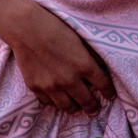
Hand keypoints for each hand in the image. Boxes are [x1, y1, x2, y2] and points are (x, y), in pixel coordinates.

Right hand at [0, 0, 115, 113]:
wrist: (26, 28)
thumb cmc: (56, 27)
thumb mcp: (80, 38)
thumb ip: (91, 55)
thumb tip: (101, 68)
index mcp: (84, 65)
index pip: (103, 84)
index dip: (109, 92)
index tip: (110, 96)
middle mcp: (69, 80)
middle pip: (86, 101)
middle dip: (93, 107)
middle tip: (95, 110)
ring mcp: (51, 86)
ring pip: (67, 107)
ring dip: (75, 109)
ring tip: (78, 109)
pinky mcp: (36, 87)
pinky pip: (49, 102)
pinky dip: (56, 103)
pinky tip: (59, 101)